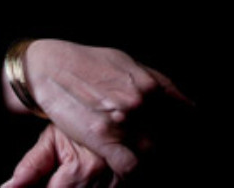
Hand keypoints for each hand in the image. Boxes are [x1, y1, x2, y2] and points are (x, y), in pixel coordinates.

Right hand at [6, 39, 192, 180]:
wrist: (47, 68)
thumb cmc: (84, 63)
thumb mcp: (124, 61)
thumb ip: (155, 81)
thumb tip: (185, 103)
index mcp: (148, 84)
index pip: (185, 116)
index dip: (186, 128)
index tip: (184, 135)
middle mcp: (139, 102)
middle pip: (168, 137)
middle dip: (166, 143)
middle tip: (159, 147)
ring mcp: (122, 122)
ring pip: (153, 153)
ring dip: (149, 156)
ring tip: (138, 151)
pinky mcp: (103, 139)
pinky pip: (132, 168)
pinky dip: (133, 171)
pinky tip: (126, 164)